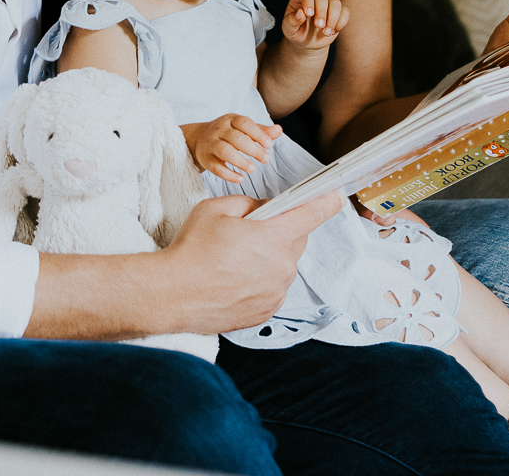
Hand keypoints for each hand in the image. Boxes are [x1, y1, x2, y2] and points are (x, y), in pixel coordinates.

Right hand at [161, 191, 341, 331]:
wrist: (172, 295)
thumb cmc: (192, 250)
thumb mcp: (217, 208)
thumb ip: (250, 203)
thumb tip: (265, 209)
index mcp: (274, 237)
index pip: (312, 214)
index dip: (326, 202)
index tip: (336, 197)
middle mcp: (282, 266)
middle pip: (298, 239)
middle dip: (284, 229)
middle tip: (256, 228)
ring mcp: (276, 291)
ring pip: (285, 264)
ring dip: (272, 256)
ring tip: (239, 257)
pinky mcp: (267, 310)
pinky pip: (275, 287)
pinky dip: (263, 279)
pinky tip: (237, 277)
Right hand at [186, 114, 280, 182]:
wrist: (200, 138)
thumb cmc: (228, 133)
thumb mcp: (244, 128)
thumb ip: (262, 131)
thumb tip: (279, 130)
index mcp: (231, 120)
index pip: (244, 123)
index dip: (258, 134)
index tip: (270, 145)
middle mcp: (219, 130)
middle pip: (235, 138)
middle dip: (252, 149)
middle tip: (266, 159)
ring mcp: (211, 144)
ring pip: (224, 151)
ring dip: (240, 161)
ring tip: (253, 169)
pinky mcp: (206, 159)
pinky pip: (216, 168)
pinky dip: (228, 175)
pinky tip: (240, 179)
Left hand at [282, 0, 348, 50]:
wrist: (308, 42)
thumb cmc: (296, 32)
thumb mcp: (289, 29)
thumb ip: (292, 21)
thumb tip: (300, 13)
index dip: (308, 0)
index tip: (309, 14)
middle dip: (321, 11)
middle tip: (319, 26)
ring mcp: (328, 3)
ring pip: (335, 2)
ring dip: (333, 18)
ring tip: (326, 32)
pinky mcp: (339, 12)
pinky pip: (345, 11)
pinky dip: (341, 22)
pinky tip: (333, 31)